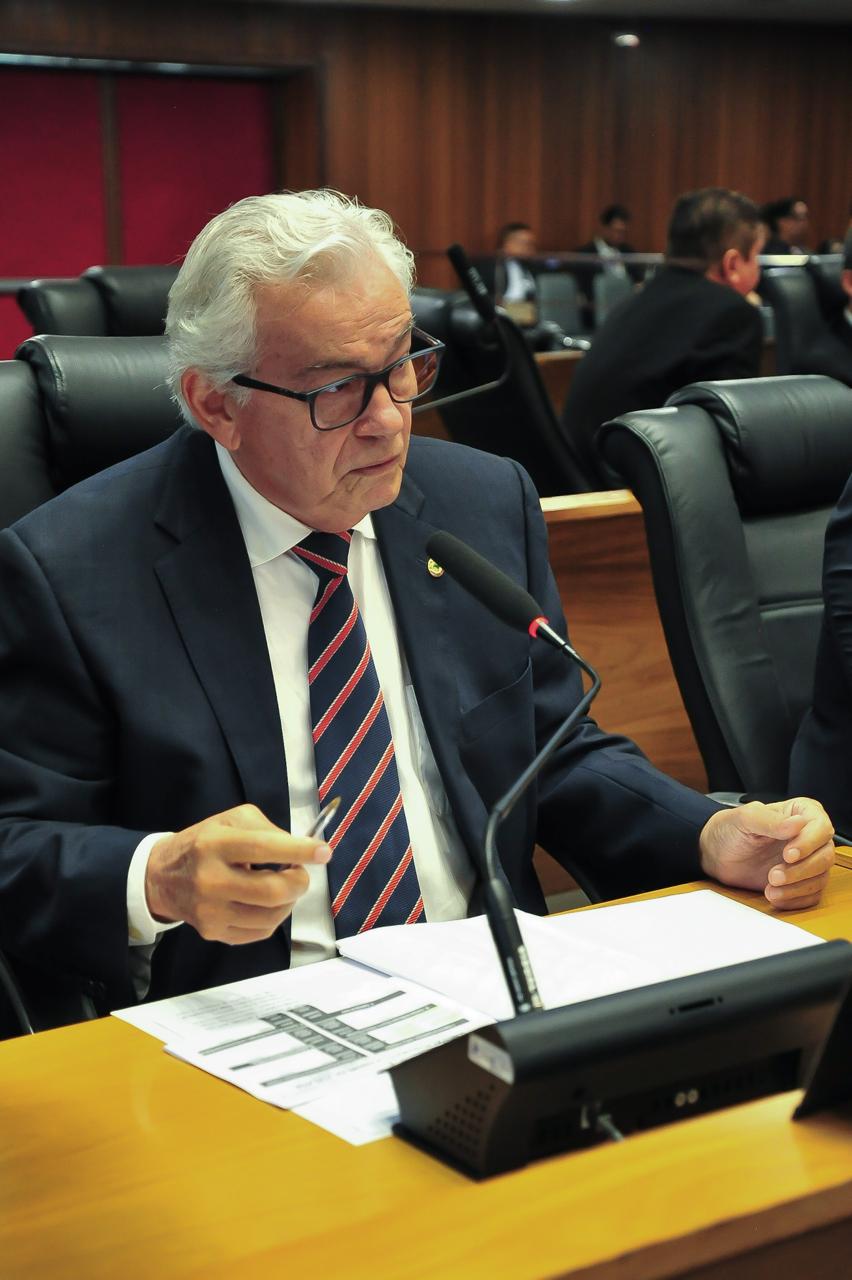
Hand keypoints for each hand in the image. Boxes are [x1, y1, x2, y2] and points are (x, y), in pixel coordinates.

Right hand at [145, 804, 332, 943]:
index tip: (323, 852)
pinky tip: (265, 902)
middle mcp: (210, 880)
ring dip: (289, 900)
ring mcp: (211, 912)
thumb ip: (267, 829)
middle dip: (299, 882)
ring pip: (271, 916)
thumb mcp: (231, 820)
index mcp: (214, 845)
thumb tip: (301, 849)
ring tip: (282, 886)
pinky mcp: (213, 932)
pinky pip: (261, 931)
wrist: (163, 876)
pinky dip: (274, 916)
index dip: (298, 851)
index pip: (263, 848)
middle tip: (300, 873)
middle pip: (272, 891)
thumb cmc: (205, 843)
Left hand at [699, 797, 834, 910]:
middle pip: (825, 856)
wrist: (715, 854)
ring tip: (770, 887)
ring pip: (820, 878)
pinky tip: (775, 896)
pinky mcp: (800, 881)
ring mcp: (807, 860)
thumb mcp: (745, 819)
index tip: (788, 854)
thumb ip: (770, 821)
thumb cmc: (730, 830)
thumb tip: (797, 824)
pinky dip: (795, 899)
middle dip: (801, 870)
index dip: (808, 843)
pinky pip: (811, 895)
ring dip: (797, 887)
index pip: (821, 828)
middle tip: (774, 875)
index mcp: (801, 813)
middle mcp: (809, 836)